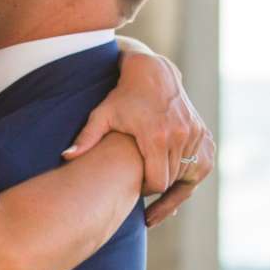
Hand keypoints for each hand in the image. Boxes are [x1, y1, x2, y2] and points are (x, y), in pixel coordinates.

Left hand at [62, 47, 214, 224]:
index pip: (157, 183)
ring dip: (175, 186)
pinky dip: (190, 176)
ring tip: (159, 194)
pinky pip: (201, 166)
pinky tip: (176, 183)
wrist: (153, 74)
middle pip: (172, 181)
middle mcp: (180, 136)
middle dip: (158, 191)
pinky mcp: (203, 134)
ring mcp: (195, 134)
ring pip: (189, 176)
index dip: (145, 192)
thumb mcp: (102, 114)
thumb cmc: (123, 97)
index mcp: (156, 136)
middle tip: (143, 196)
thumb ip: (86, 137)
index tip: (134, 191)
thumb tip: (66, 156)